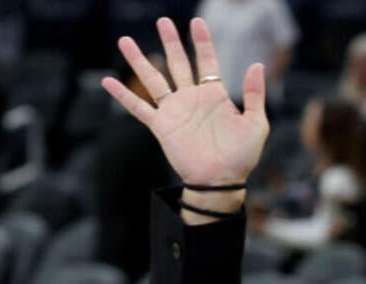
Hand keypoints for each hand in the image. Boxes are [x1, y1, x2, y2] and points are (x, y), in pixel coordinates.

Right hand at [102, 17, 267, 188]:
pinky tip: (108, 81)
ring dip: (140, 60)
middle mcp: (192, 99)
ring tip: (125, 40)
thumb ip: (255, 94)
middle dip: (170, 42)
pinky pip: (138, 108)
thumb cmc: (241, 156)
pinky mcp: (161, 126)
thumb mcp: (256, 123)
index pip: (206, 62)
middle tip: (163, 21)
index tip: (197, 22)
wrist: (221, 180)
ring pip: (154, 79)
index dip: (202, 42)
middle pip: (178, 63)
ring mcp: (175, 112)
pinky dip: (123, 95)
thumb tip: (257, 64)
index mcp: (214, 96)